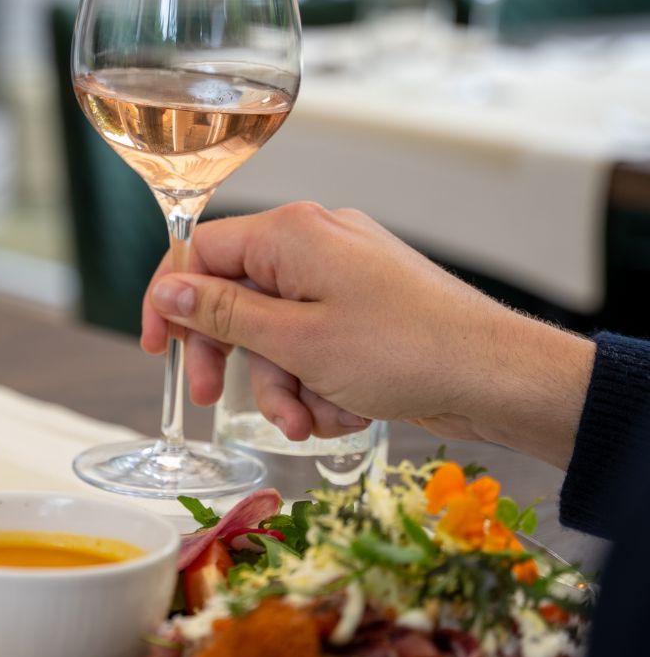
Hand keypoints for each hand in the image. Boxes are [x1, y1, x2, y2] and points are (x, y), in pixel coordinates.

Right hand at [141, 203, 593, 468]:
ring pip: (277, 328)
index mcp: (290, 233)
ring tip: (309, 422)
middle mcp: (314, 241)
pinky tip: (343, 409)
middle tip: (214, 399)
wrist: (496, 375)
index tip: (159, 348)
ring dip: (282, 382)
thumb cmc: (402, 350)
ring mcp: (343, 273)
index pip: (200, 250)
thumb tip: (168, 288)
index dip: (171, 299)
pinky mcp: (365, 305)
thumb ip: (223, 312)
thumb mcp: (295, 339)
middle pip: (236, 295)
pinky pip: (315, 340)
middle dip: (233, 355)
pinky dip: (318, 379)